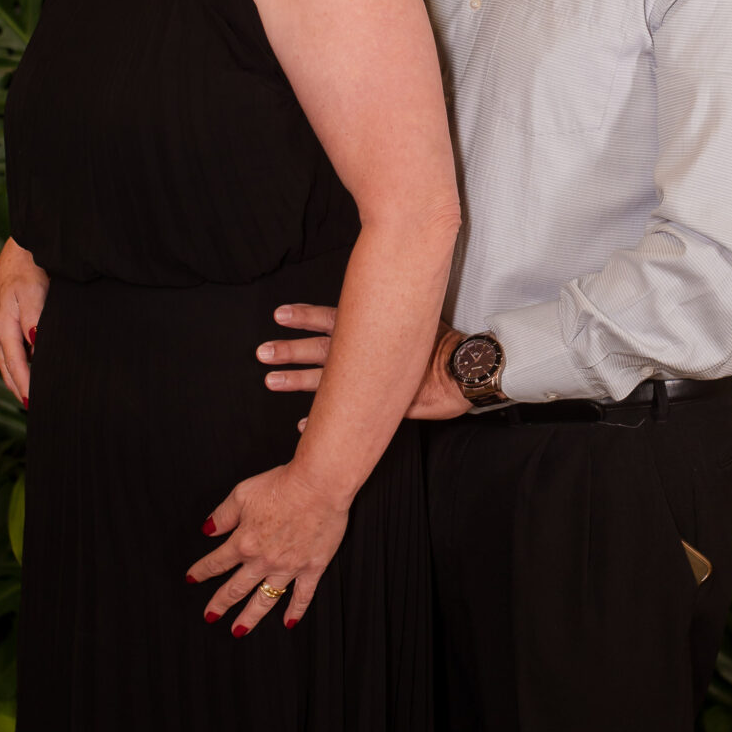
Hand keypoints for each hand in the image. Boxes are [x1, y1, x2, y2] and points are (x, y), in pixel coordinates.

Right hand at [0, 237, 48, 406]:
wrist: (19, 250)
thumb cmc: (29, 270)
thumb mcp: (33, 293)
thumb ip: (33, 320)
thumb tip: (34, 345)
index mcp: (1, 328)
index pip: (16, 367)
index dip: (27, 387)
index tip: (38, 405)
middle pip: (8, 371)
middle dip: (22, 391)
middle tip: (40, 411)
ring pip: (7, 364)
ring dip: (19, 382)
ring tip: (34, 400)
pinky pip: (8, 355)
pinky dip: (17, 368)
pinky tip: (30, 375)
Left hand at [188, 458, 349, 632]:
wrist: (319, 485)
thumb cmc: (282, 485)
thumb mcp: (242, 494)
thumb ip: (223, 515)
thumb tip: (208, 530)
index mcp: (244, 542)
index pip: (216, 562)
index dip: (201, 571)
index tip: (192, 578)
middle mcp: (263, 560)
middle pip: (236, 588)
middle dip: (220, 604)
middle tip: (210, 616)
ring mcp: (288, 568)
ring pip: (265, 599)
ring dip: (250, 617)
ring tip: (239, 631)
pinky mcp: (312, 567)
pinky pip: (302, 596)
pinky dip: (295, 611)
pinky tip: (288, 622)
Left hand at [259, 306, 469, 420]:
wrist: (469, 367)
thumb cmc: (446, 344)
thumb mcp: (413, 322)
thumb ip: (390, 318)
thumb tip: (378, 307)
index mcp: (375, 330)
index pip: (332, 320)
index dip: (305, 317)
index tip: (279, 314)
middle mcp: (370, 352)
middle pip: (321, 350)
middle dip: (290, 350)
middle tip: (262, 352)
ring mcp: (374, 378)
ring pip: (327, 378)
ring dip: (296, 380)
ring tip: (271, 380)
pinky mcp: (383, 401)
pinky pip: (346, 413)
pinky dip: (322, 419)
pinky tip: (301, 424)